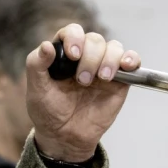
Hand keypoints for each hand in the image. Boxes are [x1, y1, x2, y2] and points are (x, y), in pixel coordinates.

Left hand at [27, 24, 140, 162]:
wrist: (65, 136)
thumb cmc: (49, 111)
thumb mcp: (36, 90)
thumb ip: (36, 65)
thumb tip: (46, 46)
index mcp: (64, 54)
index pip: (72, 32)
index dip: (74, 38)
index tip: (73, 55)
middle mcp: (85, 56)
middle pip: (95, 39)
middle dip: (90, 57)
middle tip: (82, 80)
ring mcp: (103, 67)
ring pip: (114, 47)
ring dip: (108, 59)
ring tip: (101, 78)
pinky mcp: (120, 80)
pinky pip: (131, 60)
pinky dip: (132, 58)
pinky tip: (125, 66)